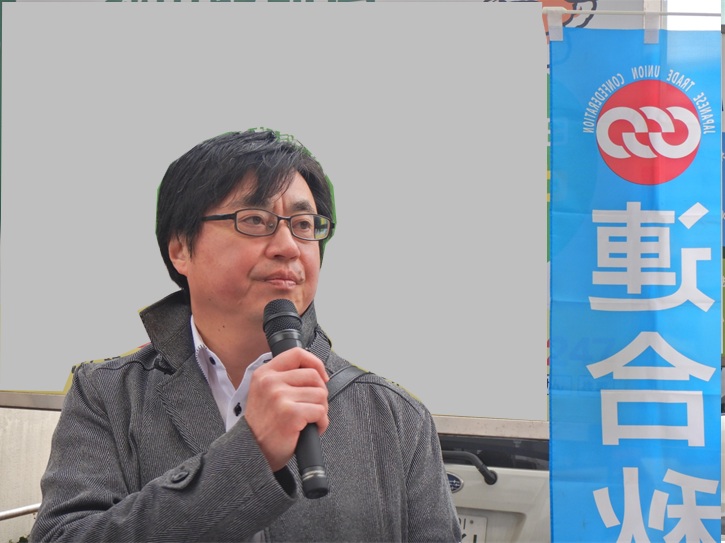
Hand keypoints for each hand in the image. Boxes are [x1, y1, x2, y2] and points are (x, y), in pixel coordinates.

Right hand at [244, 348, 329, 471]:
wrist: (252, 451)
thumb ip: (284, 378)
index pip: (297, 354)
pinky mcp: (291, 414)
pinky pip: (320, 412)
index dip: (315, 363)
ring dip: (321, 410)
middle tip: (312, 407)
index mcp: (264, 373)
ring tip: (309, 419)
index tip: (321, 376)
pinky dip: (321, 423)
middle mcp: (270, 382)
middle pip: (313, 376)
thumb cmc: (264, 424)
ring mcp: (280, 397)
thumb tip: (317, 372)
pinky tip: (311, 428)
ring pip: (320, 395)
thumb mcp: (265, 392)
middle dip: (320, 393)